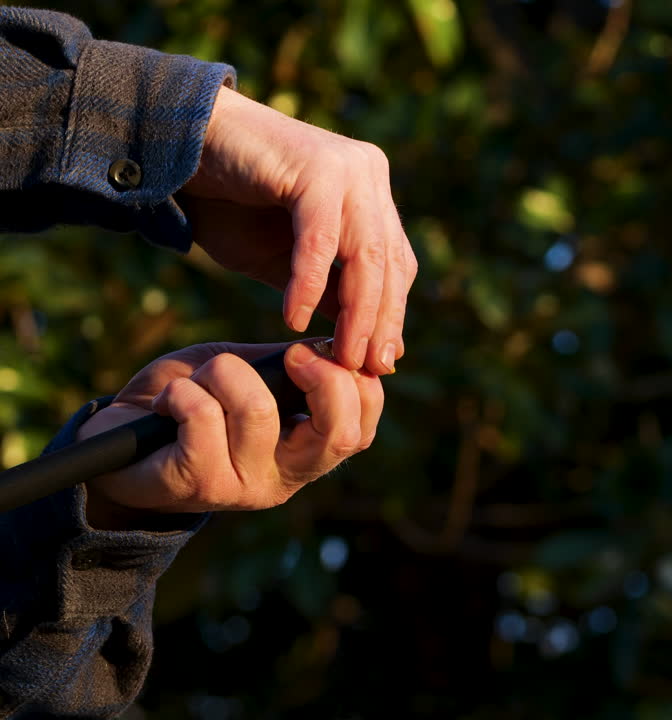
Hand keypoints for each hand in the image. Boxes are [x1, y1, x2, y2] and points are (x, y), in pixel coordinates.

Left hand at [75, 341, 382, 529]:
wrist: (114, 441)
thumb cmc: (190, 402)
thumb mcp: (248, 375)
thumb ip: (289, 367)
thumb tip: (335, 341)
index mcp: (305, 454)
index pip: (361, 431)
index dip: (356, 384)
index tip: (314, 350)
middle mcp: (284, 478)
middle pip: (339, 435)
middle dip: (322, 379)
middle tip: (290, 356)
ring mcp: (243, 486)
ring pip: (257, 409)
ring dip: (222, 373)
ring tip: (197, 381)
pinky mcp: (198, 484)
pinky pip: (203, 416)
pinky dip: (182, 392)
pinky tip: (167, 403)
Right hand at [181, 86, 417, 374]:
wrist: (173, 144)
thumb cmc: (226, 203)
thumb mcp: (284, 260)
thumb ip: (327, 290)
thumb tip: (363, 339)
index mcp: (370, 191)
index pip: (396, 264)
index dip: (391, 316)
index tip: (380, 363)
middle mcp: (367, 174)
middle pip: (389, 263)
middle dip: (381, 322)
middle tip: (369, 369)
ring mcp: (347, 167)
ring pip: (365, 254)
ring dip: (356, 313)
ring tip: (343, 357)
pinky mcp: (317, 168)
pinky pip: (321, 239)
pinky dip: (309, 283)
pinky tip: (295, 319)